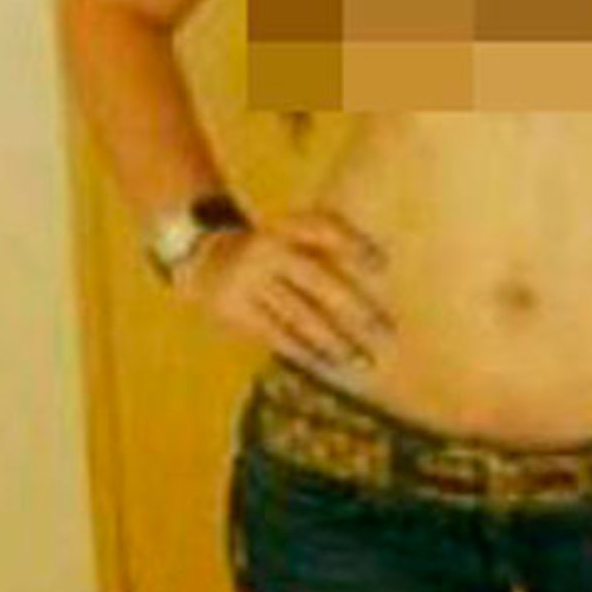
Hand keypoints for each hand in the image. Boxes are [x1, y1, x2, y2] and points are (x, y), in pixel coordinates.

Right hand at [172, 203, 396, 370]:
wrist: (206, 258)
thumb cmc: (272, 250)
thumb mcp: (292, 233)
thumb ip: (327, 245)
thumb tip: (380, 271)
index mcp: (284, 226)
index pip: (323, 228)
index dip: (352, 244)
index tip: (382, 265)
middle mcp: (266, 250)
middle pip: (317, 278)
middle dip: (354, 307)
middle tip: (386, 331)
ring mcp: (249, 281)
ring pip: (300, 315)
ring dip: (335, 341)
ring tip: (364, 360)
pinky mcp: (236, 311)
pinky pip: (277, 335)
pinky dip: (306, 351)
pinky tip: (329, 365)